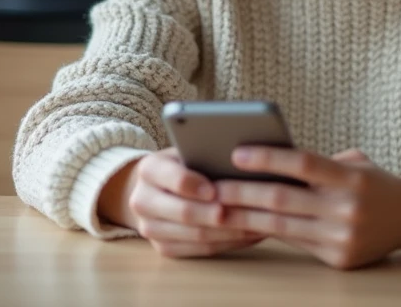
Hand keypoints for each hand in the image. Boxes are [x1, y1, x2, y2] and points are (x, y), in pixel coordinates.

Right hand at [108, 148, 265, 257]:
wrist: (156, 188)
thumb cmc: (183, 163)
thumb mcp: (187, 150)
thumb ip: (204, 153)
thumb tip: (242, 158)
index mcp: (148, 170)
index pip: (174, 179)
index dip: (196, 185)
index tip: (217, 188)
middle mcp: (142, 201)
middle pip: (184, 212)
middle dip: (217, 213)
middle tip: (246, 212)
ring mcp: (150, 228)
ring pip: (195, 235)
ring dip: (230, 231)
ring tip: (258, 223)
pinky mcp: (164, 248)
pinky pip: (200, 250)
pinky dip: (229, 243)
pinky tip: (250, 235)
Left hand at [214, 147, 400, 269]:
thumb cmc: (372, 181)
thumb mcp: (352, 162)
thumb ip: (316, 164)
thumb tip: (264, 160)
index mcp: (351, 177)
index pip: (302, 162)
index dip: (267, 157)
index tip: (235, 152)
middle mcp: (347, 208)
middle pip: (283, 198)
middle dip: (241, 191)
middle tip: (210, 184)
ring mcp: (343, 237)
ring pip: (281, 225)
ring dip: (244, 216)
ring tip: (217, 207)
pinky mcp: (339, 259)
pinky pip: (294, 243)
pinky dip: (267, 232)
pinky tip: (244, 225)